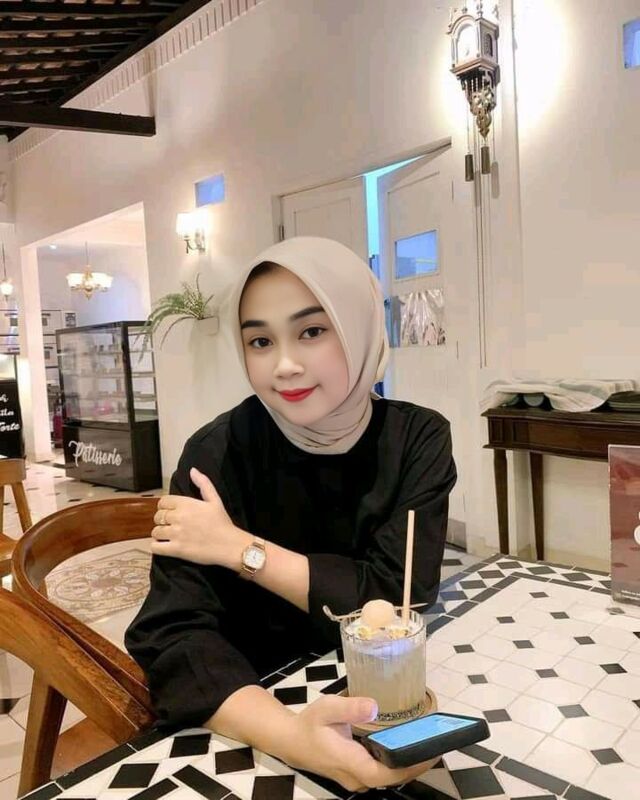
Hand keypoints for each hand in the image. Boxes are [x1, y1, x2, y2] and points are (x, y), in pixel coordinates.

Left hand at [151, 467, 250, 567]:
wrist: (230, 545)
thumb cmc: (223, 523)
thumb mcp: (215, 500)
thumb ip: (203, 483)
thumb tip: (192, 470)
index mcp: (186, 504)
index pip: (163, 501)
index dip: (165, 507)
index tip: (171, 512)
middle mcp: (179, 517)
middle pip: (158, 516)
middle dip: (162, 520)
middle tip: (171, 525)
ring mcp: (176, 534)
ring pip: (155, 531)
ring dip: (160, 534)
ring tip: (168, 536)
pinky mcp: (176, 550)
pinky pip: (155, 547)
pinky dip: (156, 546)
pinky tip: (163, 545)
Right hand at [282, 695, 433, 791]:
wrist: (290, 741)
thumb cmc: (309, 724)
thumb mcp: (327, 708)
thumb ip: (350, 707)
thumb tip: (374, 706)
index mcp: (349, 762)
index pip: (383, 775)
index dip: (408, 768)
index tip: (428, 754)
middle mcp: (354, 777)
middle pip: (390, 779)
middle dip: (414, 765)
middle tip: (435, 744)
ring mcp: (354, 779)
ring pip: (385, 778)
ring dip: (406, 765)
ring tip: (424, 744)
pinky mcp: (354, 774)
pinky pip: (379, 773)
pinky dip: (394, 763)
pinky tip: (404, 747)